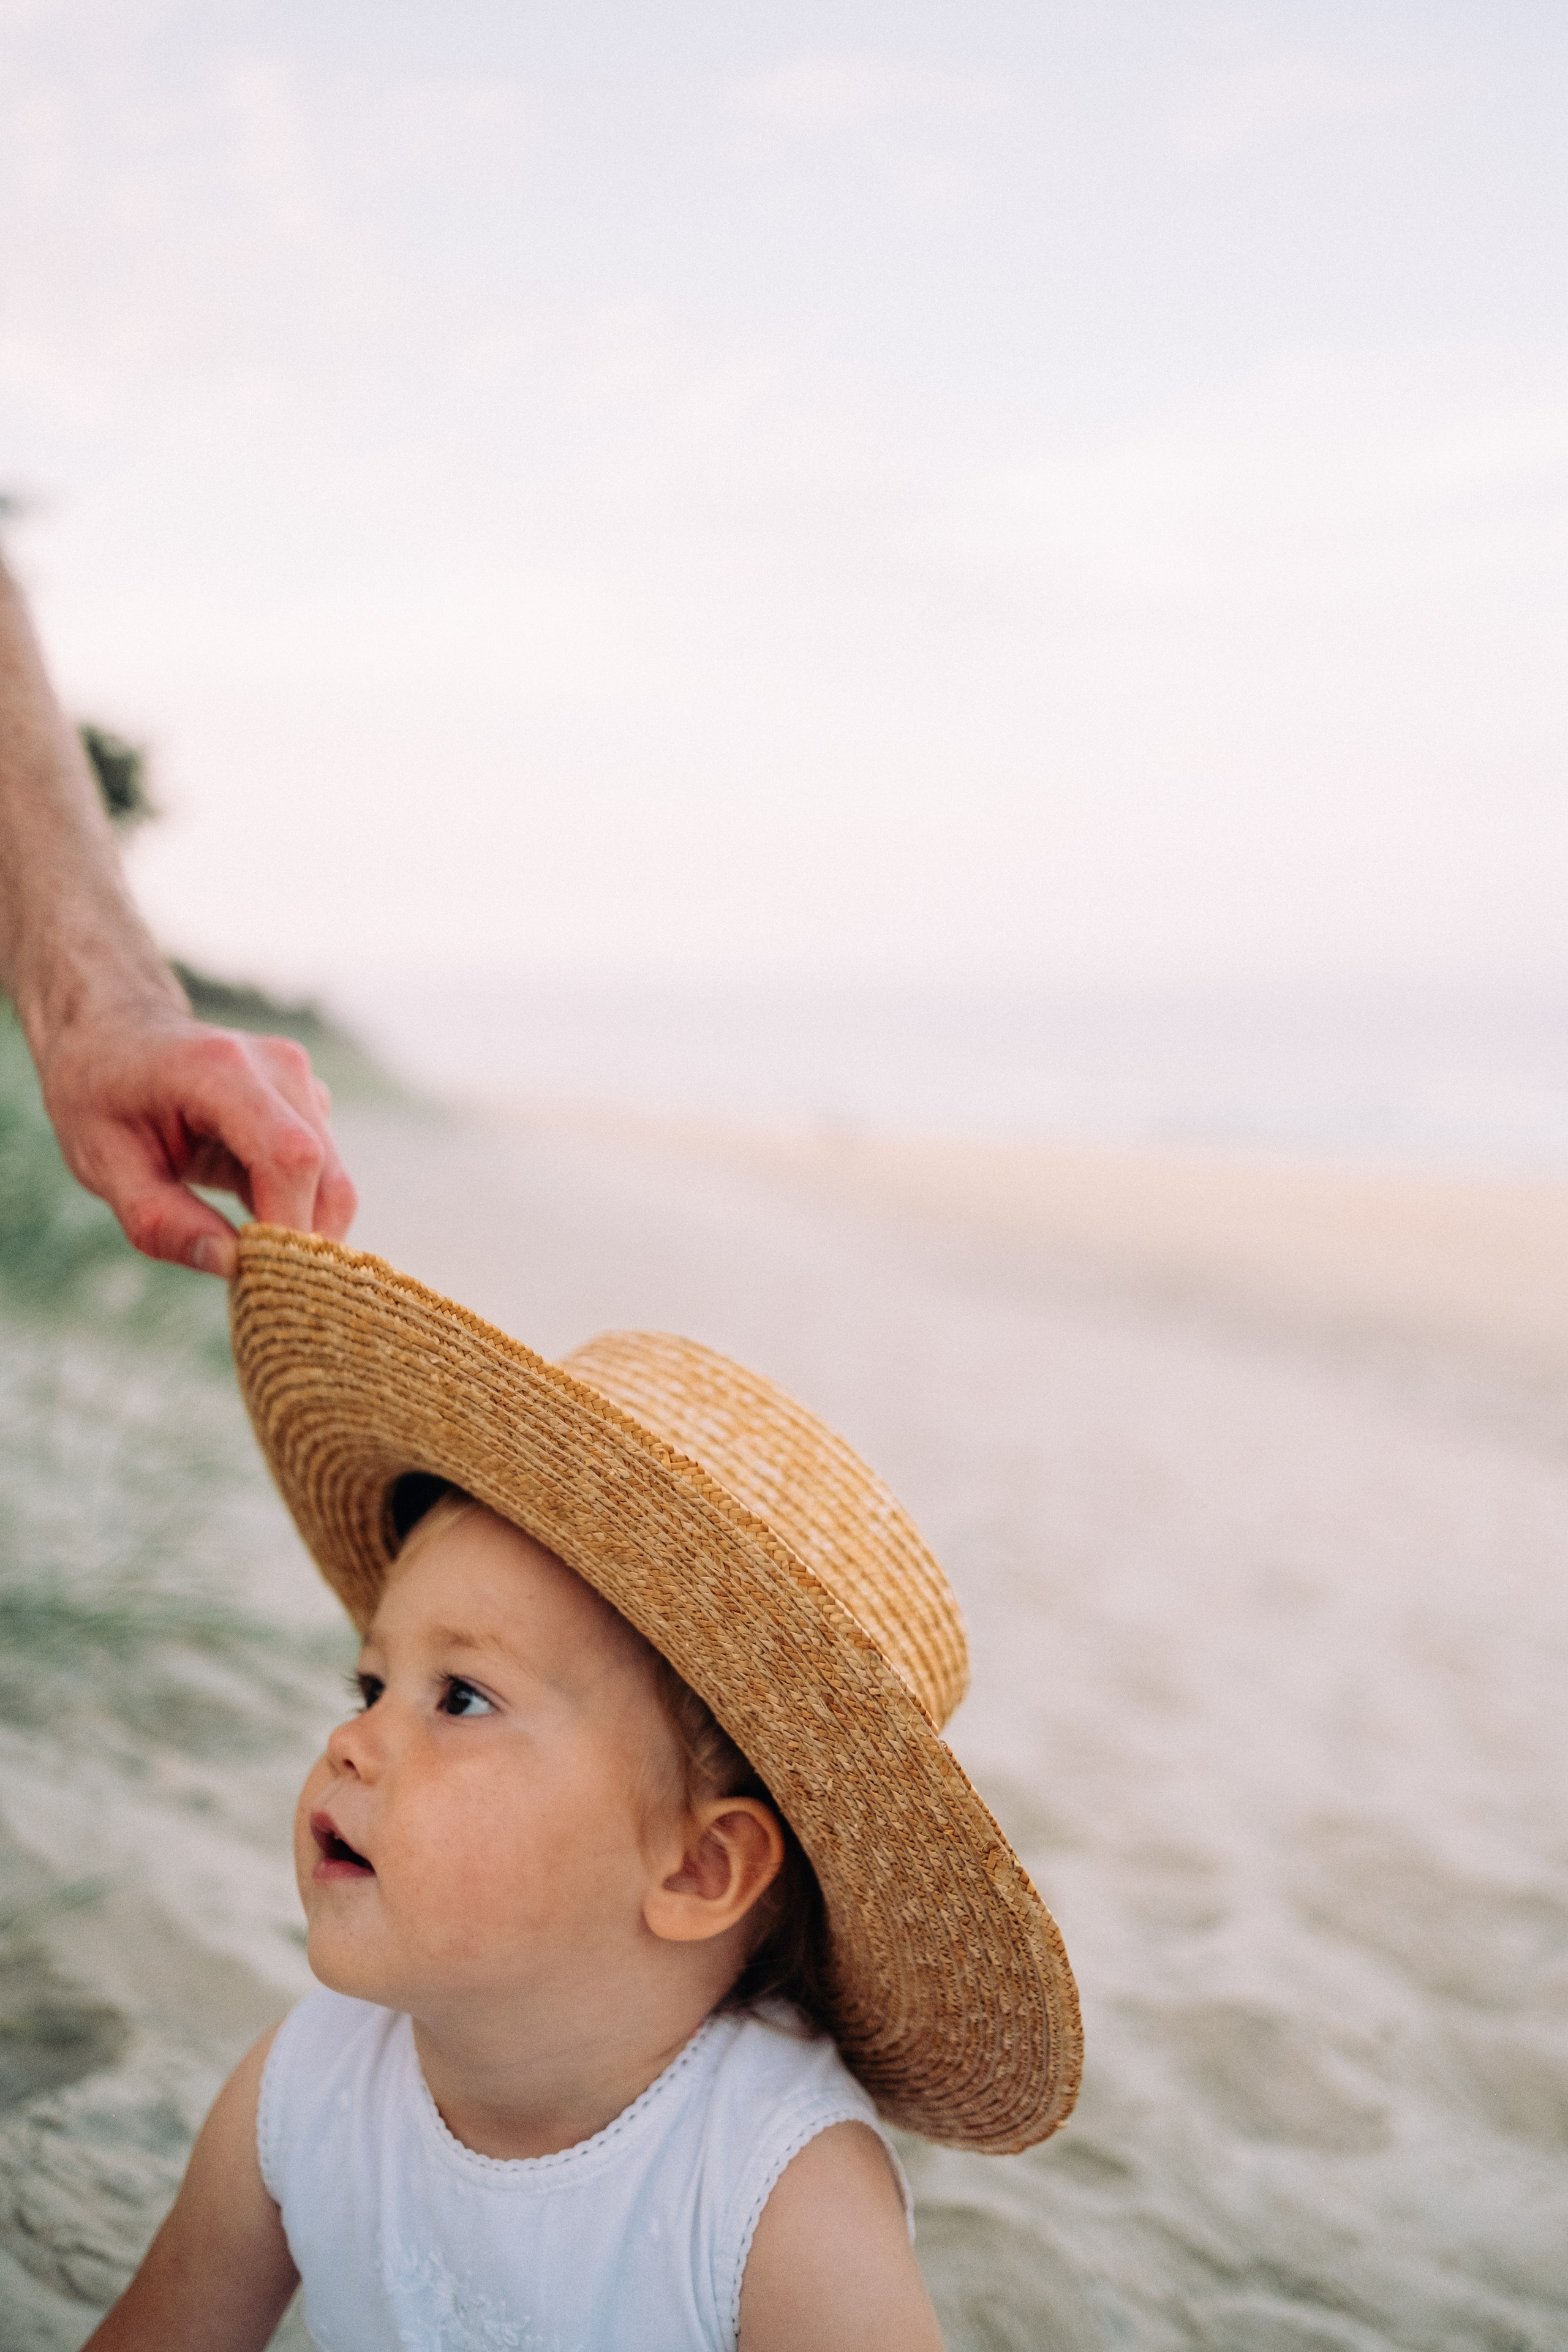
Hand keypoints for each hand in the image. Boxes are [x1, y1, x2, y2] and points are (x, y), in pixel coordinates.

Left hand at [39, 1005, 357, 1277]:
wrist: (116, 1033)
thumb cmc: (100, 1096)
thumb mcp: (102, 1165)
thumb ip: (161, 1220)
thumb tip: (232, 1265)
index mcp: (219, 1070)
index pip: (288, 1157)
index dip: (288, 1228)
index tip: (260, 1284)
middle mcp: (278, 1066)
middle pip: (326, 1176)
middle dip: (302, 1246)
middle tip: (258, 1292)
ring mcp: (302, 1081)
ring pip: (334, 1182)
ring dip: (301, 1231)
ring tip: (247, 1255)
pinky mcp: (310, 1102)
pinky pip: (325, 1174)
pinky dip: (299, 1212)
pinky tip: (253, 1221)